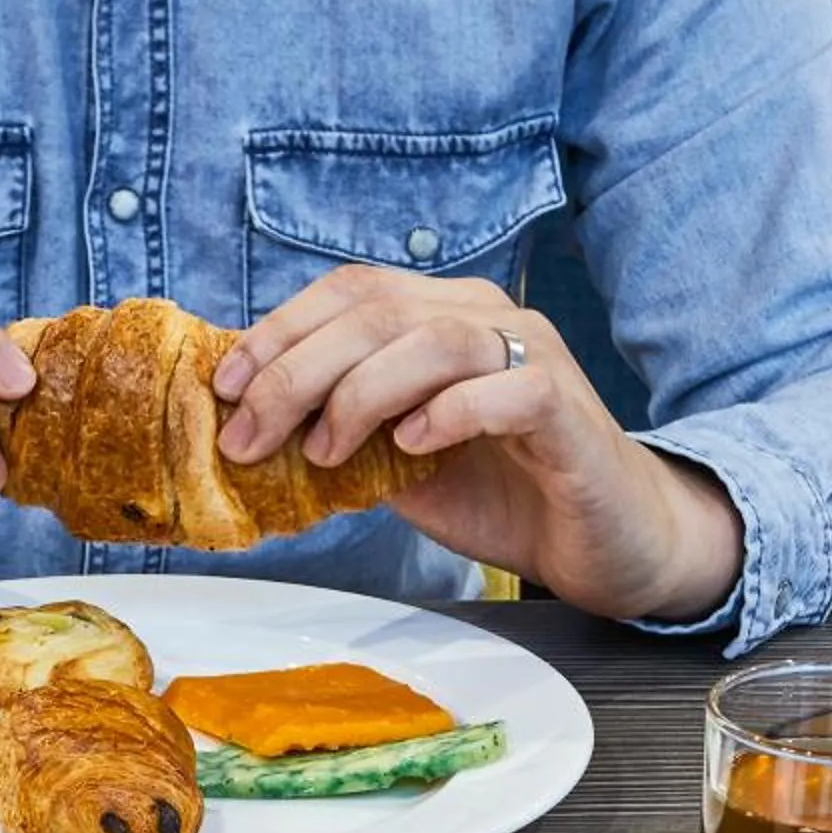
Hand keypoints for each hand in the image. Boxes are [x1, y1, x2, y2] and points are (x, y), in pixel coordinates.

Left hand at [213, 264, 742, 622]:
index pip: (352, 291)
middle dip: (297, 371)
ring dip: (362, 393)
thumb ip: (344, 434)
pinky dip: (449, 412)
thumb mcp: (400, 465)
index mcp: (443, 316)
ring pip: (434, 339)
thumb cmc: (505, 494)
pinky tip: (410, 448)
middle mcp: (488, 318)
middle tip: (249, 434)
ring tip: (327, 451)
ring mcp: (533, 355)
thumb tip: (254, 431)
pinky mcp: (567, 407)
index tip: (226, 387)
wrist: (605, 541)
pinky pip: (506, 388)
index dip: (281, 329)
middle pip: (378, 311)